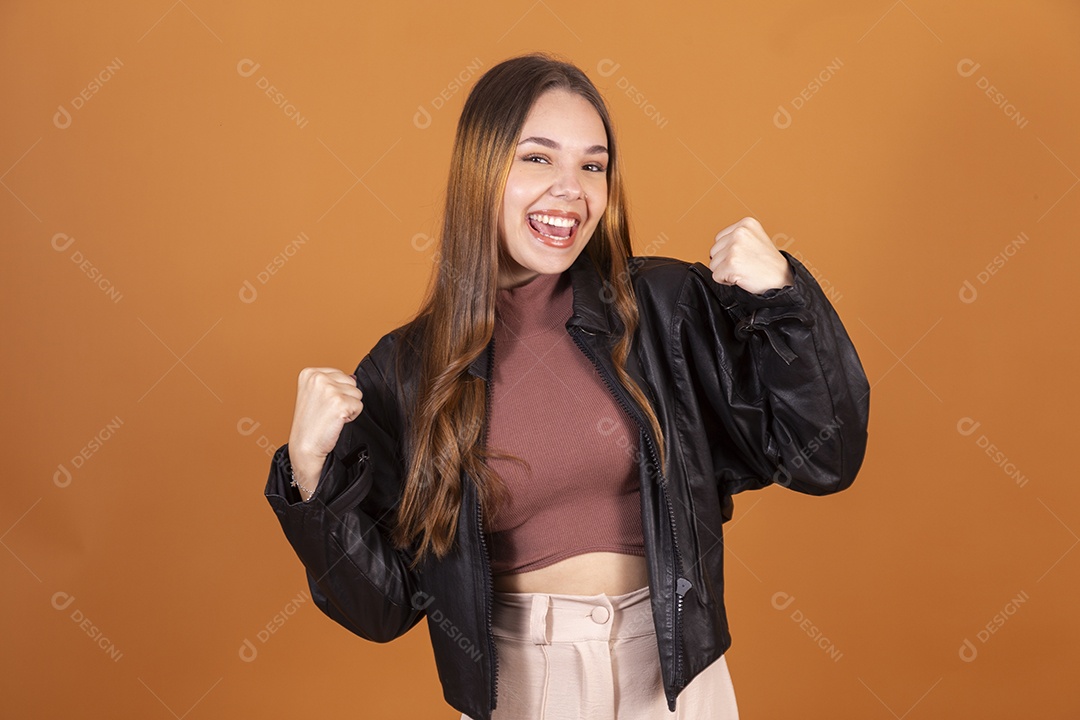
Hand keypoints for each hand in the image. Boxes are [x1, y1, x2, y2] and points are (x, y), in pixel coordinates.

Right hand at [287, 368, 363, 493]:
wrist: (305, 446)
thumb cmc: (309, 424)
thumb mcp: (315, 394)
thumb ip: (333, 382)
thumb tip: (354, 377)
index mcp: (309, 373)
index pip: (341, 375)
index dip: (336, 392)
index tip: (322, 404)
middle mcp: (318, 378)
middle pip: (351, 382)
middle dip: (344, 398)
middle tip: (327, 411)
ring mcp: (329, 389)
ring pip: (357, 394)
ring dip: (348, 407)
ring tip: (331, 416)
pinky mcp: (340, 402)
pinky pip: (359, 406)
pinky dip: (351, 416)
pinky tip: (335, 421)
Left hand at [708, 217, 793, 294]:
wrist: (782, 279)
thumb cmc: (769, 264)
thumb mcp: (755, 239)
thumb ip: (736, 238)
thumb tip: (717, 248)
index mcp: (746, 223)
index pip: (719, 239)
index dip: (729, 252)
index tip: (745, 256)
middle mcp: (740, 232)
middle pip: (714, 251)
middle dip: (726, 261)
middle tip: (745, 264)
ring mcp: (735, 247)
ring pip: (713, 264)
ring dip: (726, 271)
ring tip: (744, 269)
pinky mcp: (732, 263)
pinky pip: (716, 276)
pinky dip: (726, 281)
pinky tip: (742, 276)